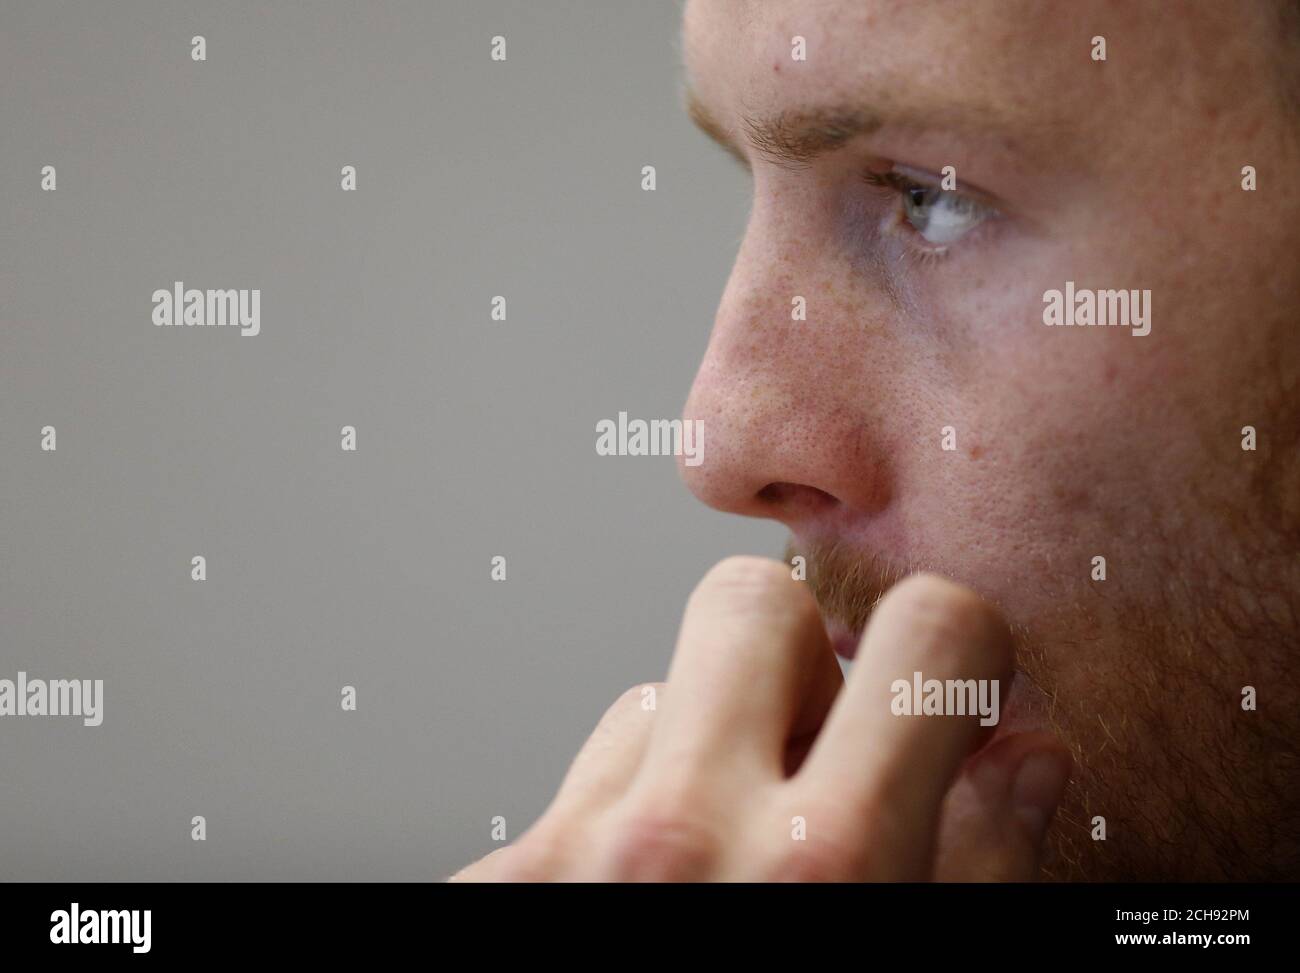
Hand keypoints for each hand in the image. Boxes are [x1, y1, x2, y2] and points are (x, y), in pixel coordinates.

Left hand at [451, 556, 1070, 880]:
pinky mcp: (499, 879)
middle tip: (817, 747)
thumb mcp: (924, 972)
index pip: (927, 629)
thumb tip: (1021, 750)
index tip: (945, 674)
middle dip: (800, 656)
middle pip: (746, 601)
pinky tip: (649, 897)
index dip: (953, 645)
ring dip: (702, 749)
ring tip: (725, 862)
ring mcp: (572, 854)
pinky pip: (582, 779)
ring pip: (651, 694)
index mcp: (825, 868)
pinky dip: (628, 814)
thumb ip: (983, 864)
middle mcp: (681, 841)